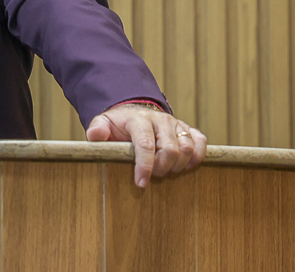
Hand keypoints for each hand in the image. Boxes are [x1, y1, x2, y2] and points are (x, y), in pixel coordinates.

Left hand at [85, 105, 206, 187]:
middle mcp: (159, 120)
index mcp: (138, 120)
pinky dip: (197, 156)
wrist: (134, 111)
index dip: (145, 166)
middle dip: (162, 168)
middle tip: (153, 176)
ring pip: (186, 147)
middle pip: (170, 149)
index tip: (141, 183)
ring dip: (178, 166)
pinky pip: (200, 141)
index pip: (145, 144)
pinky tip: (186, 166)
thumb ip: (98, 129)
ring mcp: (175, 123)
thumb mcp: (103, 123)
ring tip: (165, 171)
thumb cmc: (118, 124)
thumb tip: (95, 136)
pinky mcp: (186, 128)